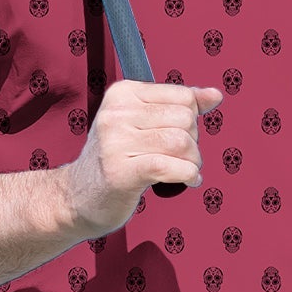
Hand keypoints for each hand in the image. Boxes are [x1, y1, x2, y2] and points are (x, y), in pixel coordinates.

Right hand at [57, 80, 222, 234]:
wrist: (77, 198)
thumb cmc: (116, 160)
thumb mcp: (143, 124)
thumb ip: (180, 107)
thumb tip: (215, 95)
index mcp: (122, 94)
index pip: (183, 97)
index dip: (192, 121)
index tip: (179, 137)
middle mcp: (116, 113)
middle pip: (186, 119)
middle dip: (193, 143)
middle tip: (180, 158)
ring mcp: (115, 142)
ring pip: (182, 143)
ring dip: (193, 162)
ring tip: (184, 171)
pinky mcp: (120, 172)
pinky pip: (170, 166)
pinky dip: (188, 175)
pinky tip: (189, 181)